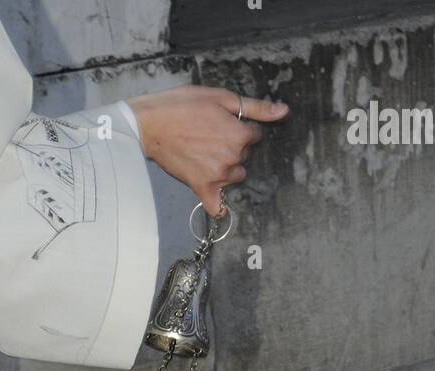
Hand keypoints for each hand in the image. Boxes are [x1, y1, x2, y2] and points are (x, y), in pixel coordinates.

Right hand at [127, 86, 288, 216]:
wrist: (150, 124)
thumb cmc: (183, 106)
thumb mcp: (221, 98)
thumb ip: (256, 108)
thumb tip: (283, 112)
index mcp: (240, 135)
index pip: (254, 136)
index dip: (241, 128)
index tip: (225, 124)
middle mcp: (232, 158)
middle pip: (244, 156)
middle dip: (234, 147)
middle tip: (210, 136)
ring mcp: (218, 176)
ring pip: (235, 176)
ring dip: (226, 168)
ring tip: (205, 155)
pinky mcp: (202, 188)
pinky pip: (218, 206)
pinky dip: (218, 205)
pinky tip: (217, 198)